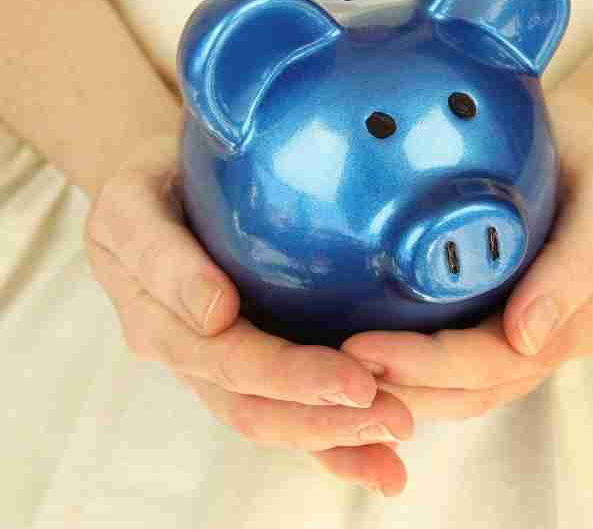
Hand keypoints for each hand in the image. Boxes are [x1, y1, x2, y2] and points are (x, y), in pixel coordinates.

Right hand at [83, 134, 413, 495]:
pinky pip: (283, 414)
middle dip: (325, 413)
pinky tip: (384, 467)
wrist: (155, 191)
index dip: (288, 374)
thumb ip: (163, 255)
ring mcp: (212, 365)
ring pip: (268, 417)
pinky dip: (332, 448)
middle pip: (252, 400)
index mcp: (155, 315)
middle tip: (393, 413)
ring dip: (335, 435)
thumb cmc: (152, 185)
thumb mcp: (134, 201)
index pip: (223, 356)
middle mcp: (184, 351)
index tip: (352, 381)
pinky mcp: (242, 368)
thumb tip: (215, 313)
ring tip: (397, 433)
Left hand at [340, 86, 592, 419]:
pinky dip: (412, 369)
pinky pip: (455, 365)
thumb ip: (577, 262)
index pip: (498, 362)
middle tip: (335, 361)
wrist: (591, 144)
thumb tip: (526, 335)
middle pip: (472, 386)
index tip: (364, 347)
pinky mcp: (499, 323)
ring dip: (402, 386)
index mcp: (580, 319)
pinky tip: (367, 354)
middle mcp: (551, 341)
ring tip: (338, 367)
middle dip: (403, 381)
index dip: (430, 364)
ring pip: (460, 389)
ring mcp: (525, 337)